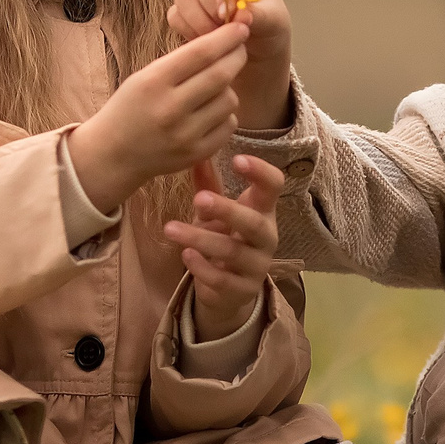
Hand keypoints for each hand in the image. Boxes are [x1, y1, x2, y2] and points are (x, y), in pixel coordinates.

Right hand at [69, 21, 249, 213]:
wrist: (113, 154)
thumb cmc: (129, 108)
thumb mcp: (144, 77)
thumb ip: (180, 61)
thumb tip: (221, 41)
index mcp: (153, 82)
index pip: (200, 53)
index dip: (226, 37)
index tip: (240, 28)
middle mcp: (170, 108)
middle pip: (220, 75)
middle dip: (237, 57)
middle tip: (240, 49)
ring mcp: (185, 135)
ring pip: (229, 100)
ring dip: (228, 88)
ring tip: (214, 87)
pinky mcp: (196, 153)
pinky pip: (229, 124)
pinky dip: (225, 114)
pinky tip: (211, 111)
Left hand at [162, 154, 285, 339]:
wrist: (229, 290)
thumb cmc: (224, 238)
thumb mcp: (216, 211)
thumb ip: (208, 185)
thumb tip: (195, 152)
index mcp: (263, 210)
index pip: (274, 186)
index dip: (261, 172)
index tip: (237, 158)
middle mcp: (266, 237)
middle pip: (254, 223)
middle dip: (227, 210)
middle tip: (198, 199)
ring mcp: (257, 266)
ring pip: (233, 252)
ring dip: (200, 239)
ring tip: (171, 229)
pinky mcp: (243, 290)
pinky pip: (223, 280)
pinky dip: (202, 268)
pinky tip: (185, 255)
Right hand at [168, 0, 293, 130]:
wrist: (256, 52)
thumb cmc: (270, 31)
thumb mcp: (274, 24)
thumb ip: (260, 15)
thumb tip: (241, 13)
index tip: (226, 14)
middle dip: (211, 7)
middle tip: (225, 30)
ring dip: (199, 22)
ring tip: (219, 38)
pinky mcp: (183, 10)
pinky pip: (175, 16)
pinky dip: (188, 31)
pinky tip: (206, 41)